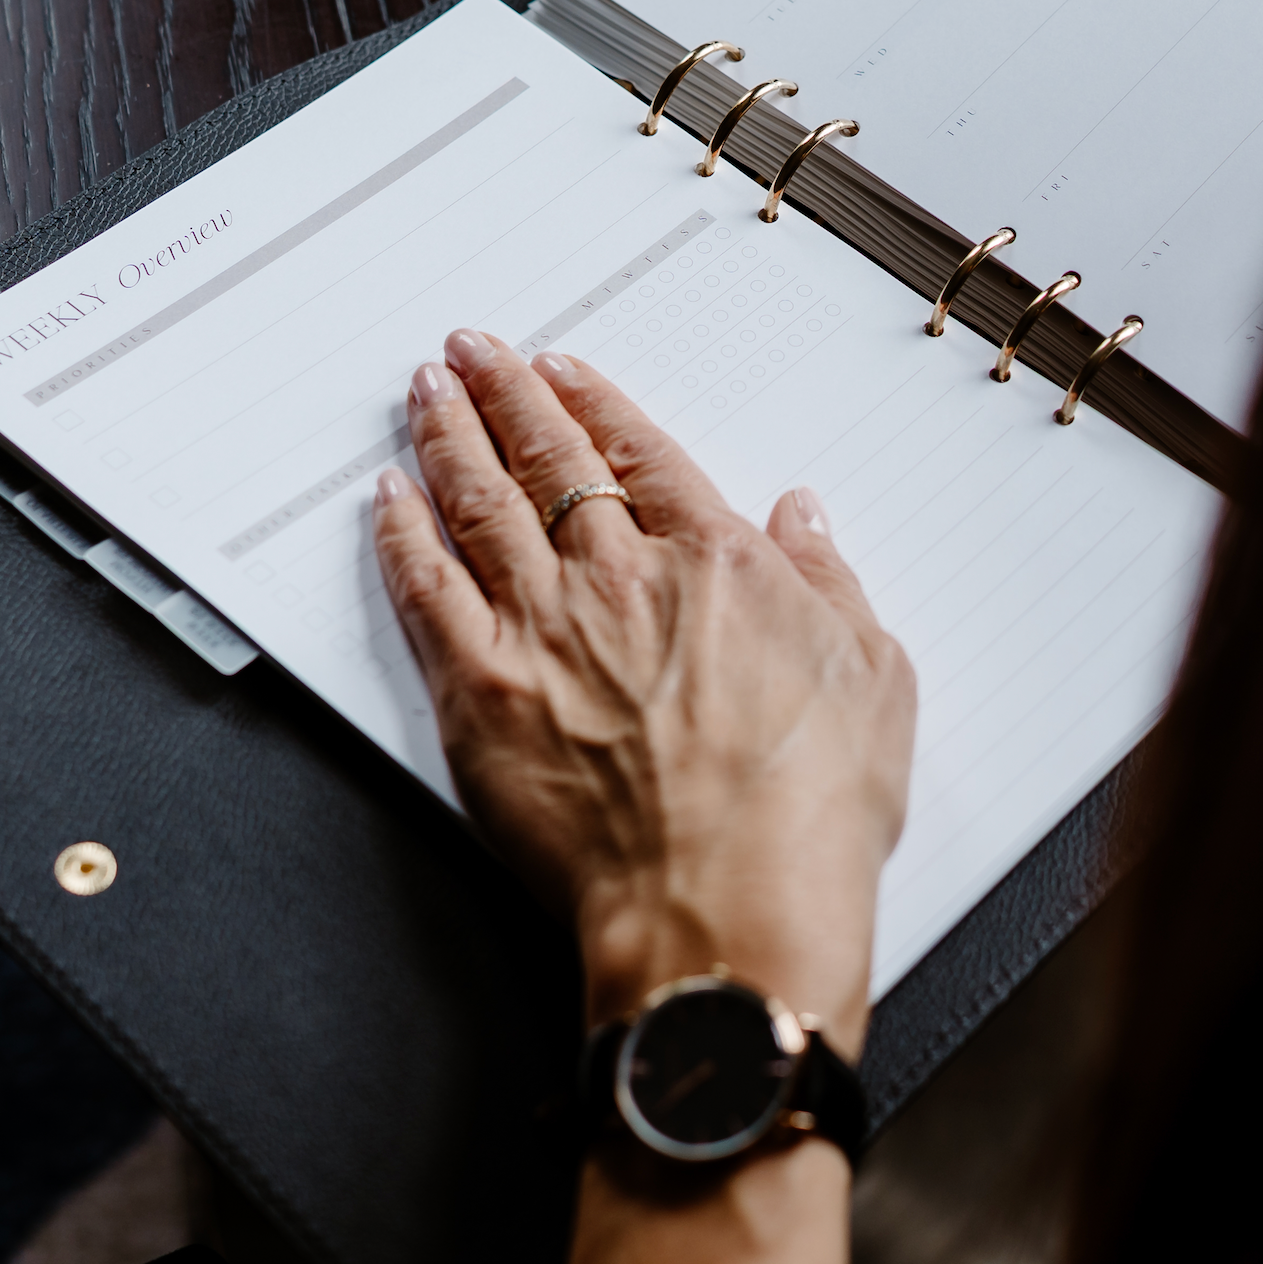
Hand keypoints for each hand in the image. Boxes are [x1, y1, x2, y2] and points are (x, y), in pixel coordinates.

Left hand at [371, 330, 914, 1054]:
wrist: (731, 913)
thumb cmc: (809, 816)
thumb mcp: (875, 679)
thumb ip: (831, 580)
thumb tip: (802, 512)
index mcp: (716, 562)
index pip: (640, 454)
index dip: (594, 402)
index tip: (562, 370)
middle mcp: (619, 578)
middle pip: (549, 458)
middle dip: (504, 392)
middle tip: (471, 350)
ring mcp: (542, 631)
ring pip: (479, 503)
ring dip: (448, 435)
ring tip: (426, 390)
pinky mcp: (481, 695)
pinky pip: (426, 590)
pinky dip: (401, 534)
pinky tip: (387, 499)